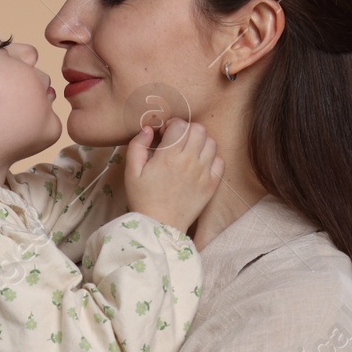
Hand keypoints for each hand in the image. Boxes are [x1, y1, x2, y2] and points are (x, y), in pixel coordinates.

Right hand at [123, 118, 224, 232]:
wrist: (159, 226)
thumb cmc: (142, 199)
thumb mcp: (131, 172)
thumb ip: (137, 146)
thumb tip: (148, 129)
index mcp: (168, 156)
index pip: (180, 125)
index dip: (172, 125)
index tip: (165, 135)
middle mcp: (189, 161)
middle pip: (198, 129)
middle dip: (187, 130)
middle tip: (177, 141)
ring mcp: (203, 173)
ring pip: (211, 143)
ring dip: (200, 142)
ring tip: (189, 152)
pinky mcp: (212, 185)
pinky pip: (220, 161)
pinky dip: (212, 158)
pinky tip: (200, 164)